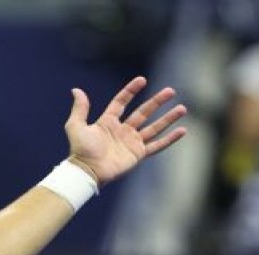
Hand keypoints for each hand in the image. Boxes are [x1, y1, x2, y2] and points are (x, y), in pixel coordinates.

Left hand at [65, 76, 187, 185]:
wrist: (87, 171)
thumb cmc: (80, 150)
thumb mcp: (75, 126)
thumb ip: (80, 109)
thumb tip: (76, 90)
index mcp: (108, 122)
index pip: (121, 102)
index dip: (131, 91)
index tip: (142, 80)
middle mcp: (122, 131)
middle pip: (143, 112)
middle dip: (157, 101)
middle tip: (170, 91)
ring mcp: (131, 142)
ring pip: (154, 127)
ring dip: (168, 118)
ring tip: (182, 108)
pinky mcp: (138, 154)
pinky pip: (157, 145)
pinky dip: (170, 139)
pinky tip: (182, 131)